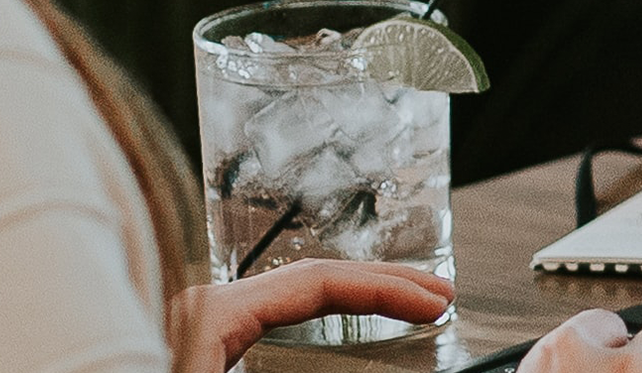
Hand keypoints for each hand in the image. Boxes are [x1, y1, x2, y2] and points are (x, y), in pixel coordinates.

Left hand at [172, 258, 451, 372]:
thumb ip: (287, 372)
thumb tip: (364, 372)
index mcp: (212, 311)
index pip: (319, 282)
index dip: (385, 290)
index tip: (434, 304)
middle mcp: (209, 306)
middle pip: (313, 278)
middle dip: (383, 283)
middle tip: (439, 294)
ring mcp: (203, 322)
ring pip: (294, 295)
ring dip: (356, 296)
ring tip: (405, 304)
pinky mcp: (203, 341)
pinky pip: (274, 315)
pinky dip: (322, 314)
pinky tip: (344, 325)